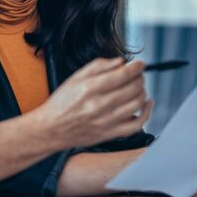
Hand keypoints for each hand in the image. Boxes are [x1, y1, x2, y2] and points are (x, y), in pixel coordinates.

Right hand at [30, 57, 152, 151]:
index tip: (140, 64)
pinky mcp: (110, 134)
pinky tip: (146, 104)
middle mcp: (99, 105)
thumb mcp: (75, 77)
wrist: (50, 129)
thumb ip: (99, 66)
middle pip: (133, 88)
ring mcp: (106, 121)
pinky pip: (136, 124)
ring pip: (137, 104)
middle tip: (137, 75)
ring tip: (138, 88)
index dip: (136, 67)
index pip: (122, 75)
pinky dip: (146, 113)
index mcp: (90, 88)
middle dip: (139, 78)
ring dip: (142, 92)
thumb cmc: (61, 103)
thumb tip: (120, 62)